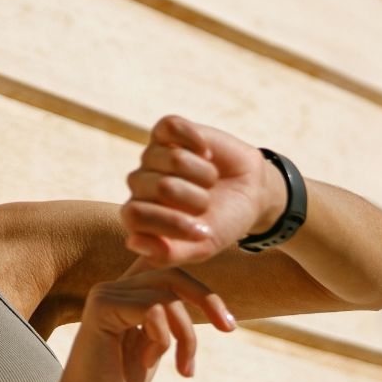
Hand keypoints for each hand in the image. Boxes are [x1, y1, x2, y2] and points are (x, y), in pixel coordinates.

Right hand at [39, 251, 237, 381]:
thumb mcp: (155, 345)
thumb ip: (170, 319)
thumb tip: (209, 299)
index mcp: (127, 293)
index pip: (170, 271)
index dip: (201, 288)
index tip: (227, 323)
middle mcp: (114, 287)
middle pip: (173, 274)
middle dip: (207, 300)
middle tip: (228, 328)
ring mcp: (106, 294)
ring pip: (167, 296)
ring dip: (185, 336)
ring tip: (183, 366)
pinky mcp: (102, 308)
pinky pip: (152, 309)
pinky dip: (162, 339)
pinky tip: (146, 361)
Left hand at [121, 115, 279, 267]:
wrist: (249, 193)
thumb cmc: (220, 223)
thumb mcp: (201, 247)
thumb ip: (167, 255)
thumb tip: (133, 242)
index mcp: (139, 216)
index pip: (134, 215)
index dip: (172, 222)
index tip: (202, 230)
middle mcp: (140, 184)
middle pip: (160, 186)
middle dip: (195, 198)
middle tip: (208, 203)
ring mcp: (152, 155)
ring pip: (174, 158)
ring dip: (203, 173)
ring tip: (210, 180)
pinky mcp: (166, 131)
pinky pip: (173, 127)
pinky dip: (196, 141)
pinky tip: (206, 152)